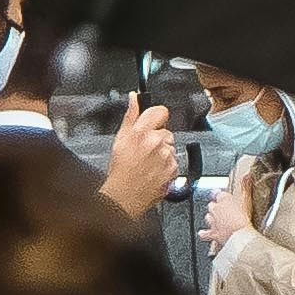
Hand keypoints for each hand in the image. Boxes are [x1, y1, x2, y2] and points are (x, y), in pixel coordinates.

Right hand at [101, 101, 177, 218]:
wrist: (124, 197)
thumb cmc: (120, 171)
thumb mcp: (120, 139)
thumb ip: (131, 115)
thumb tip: (133, 97)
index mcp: (141, 132)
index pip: (161, 111)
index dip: (157, 117)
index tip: (153, 124)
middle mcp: (156, 142)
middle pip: (166, 131)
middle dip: (158, 139)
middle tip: (145, 152)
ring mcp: (166, 156)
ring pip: (171, 147)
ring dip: (163, 153)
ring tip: (148, 164)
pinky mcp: (173, 169)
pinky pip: (175, 162)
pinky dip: (167, 166)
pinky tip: (154, 172)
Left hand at [206, 165, 254, 244]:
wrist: (239, 234)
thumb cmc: (243, 217)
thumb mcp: (246, 198)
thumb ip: (245, 186)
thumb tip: (247, 175)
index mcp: (223, 199)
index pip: (218, 193)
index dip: (218, 194)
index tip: (219, 193)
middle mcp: (215, 209)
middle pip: (212, 205)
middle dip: (216, 207)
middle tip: (223, 209)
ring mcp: (213, 222)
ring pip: (208, 217)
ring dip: (211, 218)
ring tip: (216, 219)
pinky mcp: (213, 233)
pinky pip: (205, 233)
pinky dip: (204, 233)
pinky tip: (203, 233)